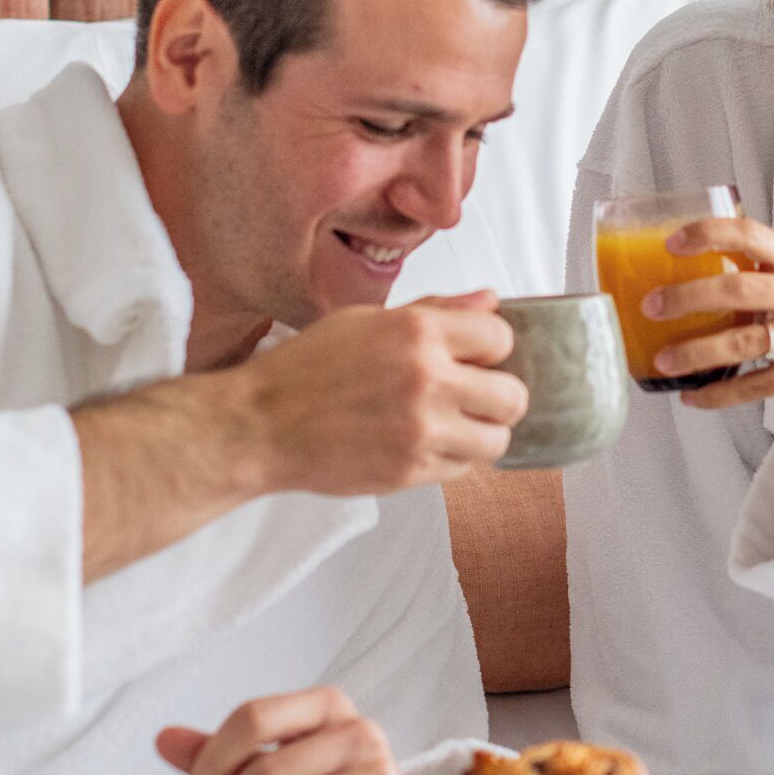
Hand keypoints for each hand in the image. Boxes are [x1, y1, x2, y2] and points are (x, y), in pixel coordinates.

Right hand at [228, 293, 525, 495]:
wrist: (260, 424)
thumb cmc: (306, 369)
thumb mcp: (367, 319)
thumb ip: (435, 310)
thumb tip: (489, 302)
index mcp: (418, 332)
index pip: (501, 336)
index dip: (491, 346)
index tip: (477, 354)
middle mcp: (427, 380)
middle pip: (513, 396)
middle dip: (499, 395)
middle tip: (474, 395)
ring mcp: (421, 431)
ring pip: (497, 441)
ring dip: (481, 433)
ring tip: (451, 424)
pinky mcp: (410, 472)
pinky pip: (462, 470)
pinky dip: (451, 458)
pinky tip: (421, 442)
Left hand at [647, 216, 773, 423]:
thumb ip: (750, 271)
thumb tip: (675, 271)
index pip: (751, 234)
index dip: (709, 234)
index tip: (671, 244)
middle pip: (739, 289)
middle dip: (688, 297)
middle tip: (651, 306)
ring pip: (743, 342)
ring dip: (695, 352)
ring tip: (663, 361)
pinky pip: (754, 385)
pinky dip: (718, 393)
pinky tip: (691, 396)